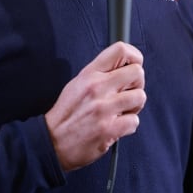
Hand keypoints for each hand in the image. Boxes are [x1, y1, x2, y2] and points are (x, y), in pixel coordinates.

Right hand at [44, 42, 145, 171]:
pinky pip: (134, 121)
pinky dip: (129, 126)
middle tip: (127, 94)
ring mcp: (104, 108)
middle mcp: (97, 88)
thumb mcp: (77, 83)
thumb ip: (99, 73)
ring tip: (121, 111)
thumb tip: (123, 66)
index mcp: (90, 74)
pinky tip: (117, 126)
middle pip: (137, 72)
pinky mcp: (109, 129)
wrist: (52, 141)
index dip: (135, 57)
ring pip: (140, 96)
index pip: (120, 51)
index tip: (134, 66)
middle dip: (137, 84)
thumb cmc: (66, 114)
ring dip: (134, 107)